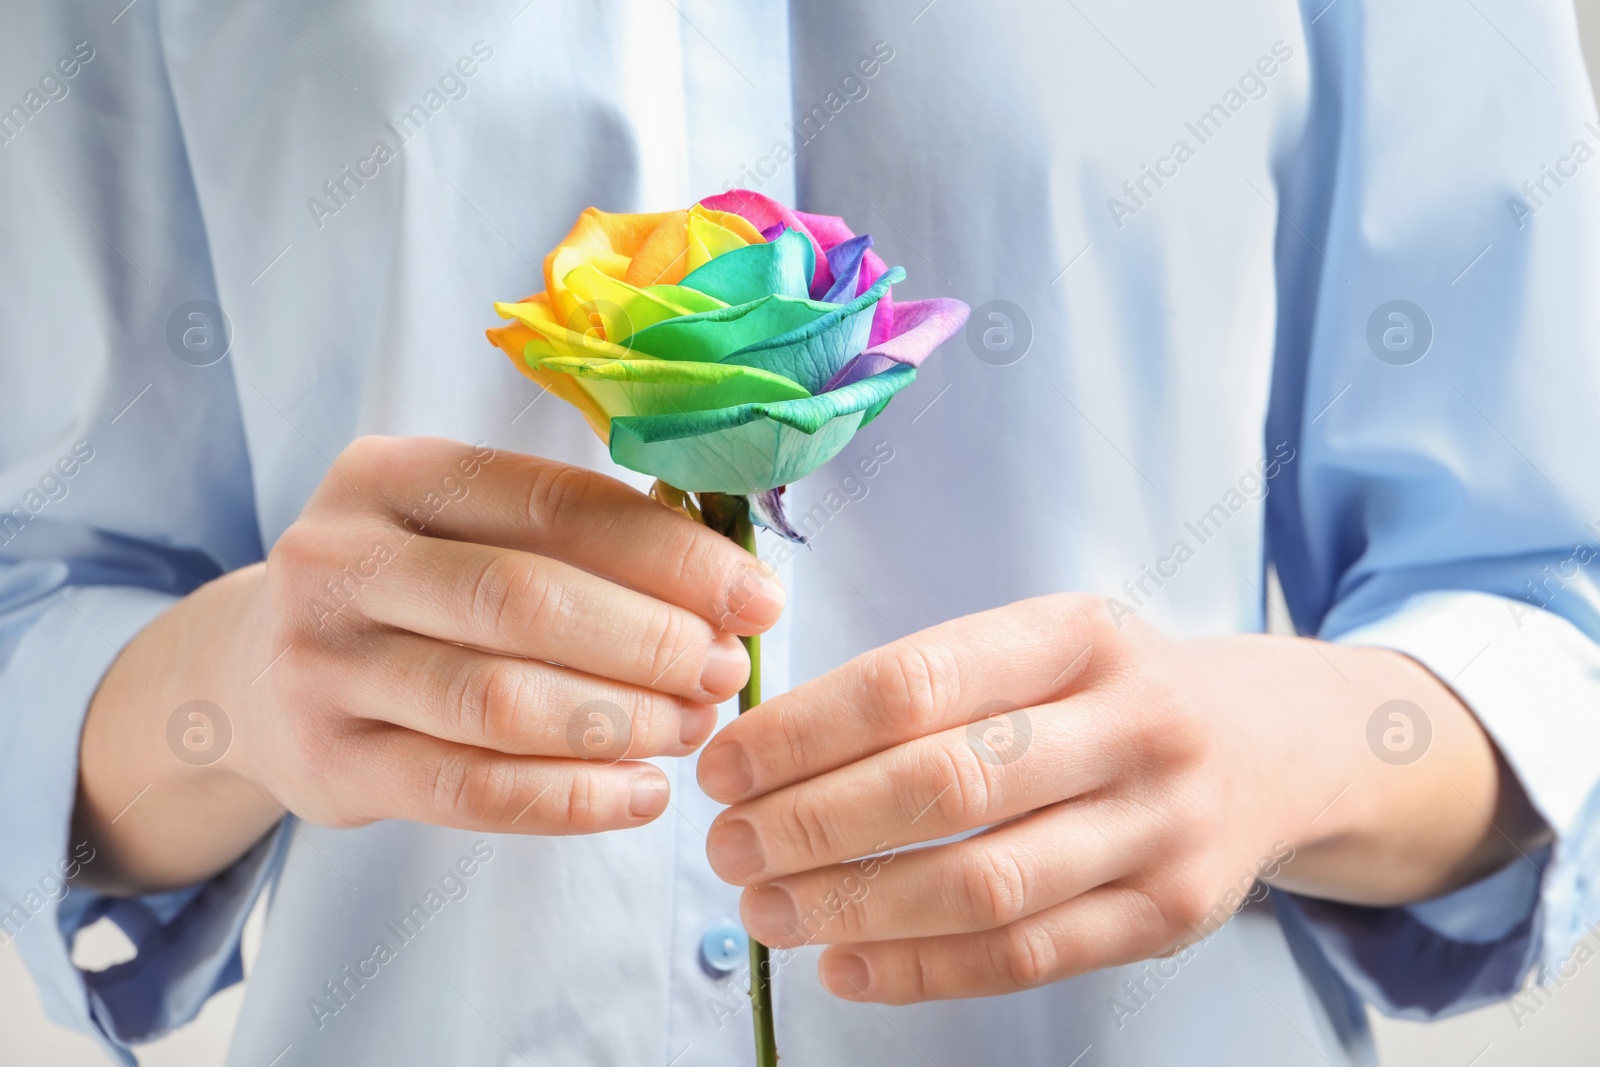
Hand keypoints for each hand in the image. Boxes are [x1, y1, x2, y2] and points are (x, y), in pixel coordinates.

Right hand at [76, 437, 783, 891]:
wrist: (255, 676)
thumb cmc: (409, 592)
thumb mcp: (464, 529)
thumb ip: (576, 540)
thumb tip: (729, 592)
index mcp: (392, 473)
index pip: (556, 503)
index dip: (672, 553)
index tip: (756, 597)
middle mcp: (340, 558)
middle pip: (526, 599)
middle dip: (651, 640)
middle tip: (726, 671)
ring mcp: (322, 664)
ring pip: (499, 701)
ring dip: (621, 721)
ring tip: (693, 728)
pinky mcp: (328, 764)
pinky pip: (471, 791)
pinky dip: (572, 800)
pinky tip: (641, 794)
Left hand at [696, 594, 1542, 1003]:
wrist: (1271, 747)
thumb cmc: (1109, 691)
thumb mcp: (1040, 644)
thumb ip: (928, 685)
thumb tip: (767, 747)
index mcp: (1078, 633)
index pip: (914, 683)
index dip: (802, 733)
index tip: (724, 767)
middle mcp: (1131, 723)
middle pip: (945, 786)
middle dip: (812, 826)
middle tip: (729, 848)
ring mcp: (1160, 826)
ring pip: (982, 884)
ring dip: (854, 907)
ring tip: (767, 910)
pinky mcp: (1170, 915)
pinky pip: (1027, 957)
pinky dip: (921, 971)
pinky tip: (844, 965)